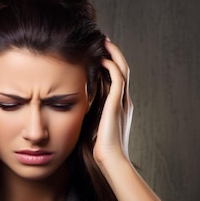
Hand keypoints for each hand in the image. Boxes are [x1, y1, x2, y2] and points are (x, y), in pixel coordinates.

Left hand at [93, 39, 133, 165]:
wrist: (110, 159)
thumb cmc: (99, 148)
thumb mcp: (92, 125)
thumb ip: (89, 113)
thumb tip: (74, 105)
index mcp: (120, 106)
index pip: (118, 78)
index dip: (111, 63)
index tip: (101, 52)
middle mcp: (124, 101)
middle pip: (123, 69)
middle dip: (114, 54)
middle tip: (103, 40)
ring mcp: (123, 101)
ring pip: (122, 70)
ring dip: (114, 54)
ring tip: (104, 42)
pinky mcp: (117, 103)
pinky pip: (118, 78)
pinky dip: (112, 65)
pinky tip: (102, 57)